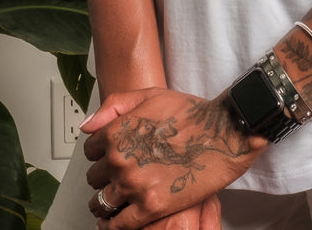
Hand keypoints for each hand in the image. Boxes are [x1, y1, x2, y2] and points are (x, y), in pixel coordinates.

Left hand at [82, 87, 265, 228]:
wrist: (223, 133)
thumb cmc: (191, 113)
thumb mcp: (150, 95)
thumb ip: (114, 106)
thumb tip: (88, 126)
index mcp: (118, 132)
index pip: (90, 150)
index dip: (99, 154)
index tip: (107, 158)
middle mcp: (121, 159)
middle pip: (94, 177)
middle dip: (103, 177)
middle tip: (116, 177)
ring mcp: (134, 185)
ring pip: (101, 203)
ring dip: (104, 204)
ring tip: (112, 203)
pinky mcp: (150, 207)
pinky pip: (119, 225)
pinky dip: (112, 226)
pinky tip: (115, 222)